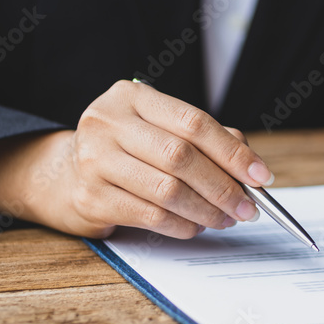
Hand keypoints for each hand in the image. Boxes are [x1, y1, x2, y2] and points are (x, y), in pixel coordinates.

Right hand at [0, 81, 271, 238]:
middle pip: (181, 157)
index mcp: (133, 97)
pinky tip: (195, 226)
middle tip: (249, 208)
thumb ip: (207, 140)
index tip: (261, 176)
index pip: (194, 122)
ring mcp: (93, 159)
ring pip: (167, 189)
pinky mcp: (89, 197)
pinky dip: (181, 225)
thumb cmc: (128, 150)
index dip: (232, 152)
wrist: (62, 175)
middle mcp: (108, 122)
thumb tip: (251, 167)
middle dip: (223, 187)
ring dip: (206, 210)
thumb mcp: (162, 131)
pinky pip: (150, 215)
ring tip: (226, 219)